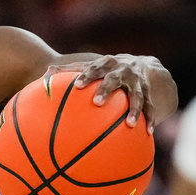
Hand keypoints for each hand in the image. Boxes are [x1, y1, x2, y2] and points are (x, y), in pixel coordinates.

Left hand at [45, 54, 168, 131]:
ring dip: (134, 109)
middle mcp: (123, 70)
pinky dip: (150, 118)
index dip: (87, 75)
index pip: (94, 67)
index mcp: (106, 63)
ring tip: (130, 124)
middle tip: (97, 102)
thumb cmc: (105, 69)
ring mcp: (137, 82)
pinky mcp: (149, 92)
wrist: (142, 63)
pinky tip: (148, 132)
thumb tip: (45, 74)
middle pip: (114, 79)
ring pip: (137, 95)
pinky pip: (150, 106)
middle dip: (106, 89)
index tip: (77, 85)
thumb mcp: (90, 66)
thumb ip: (69, 70)